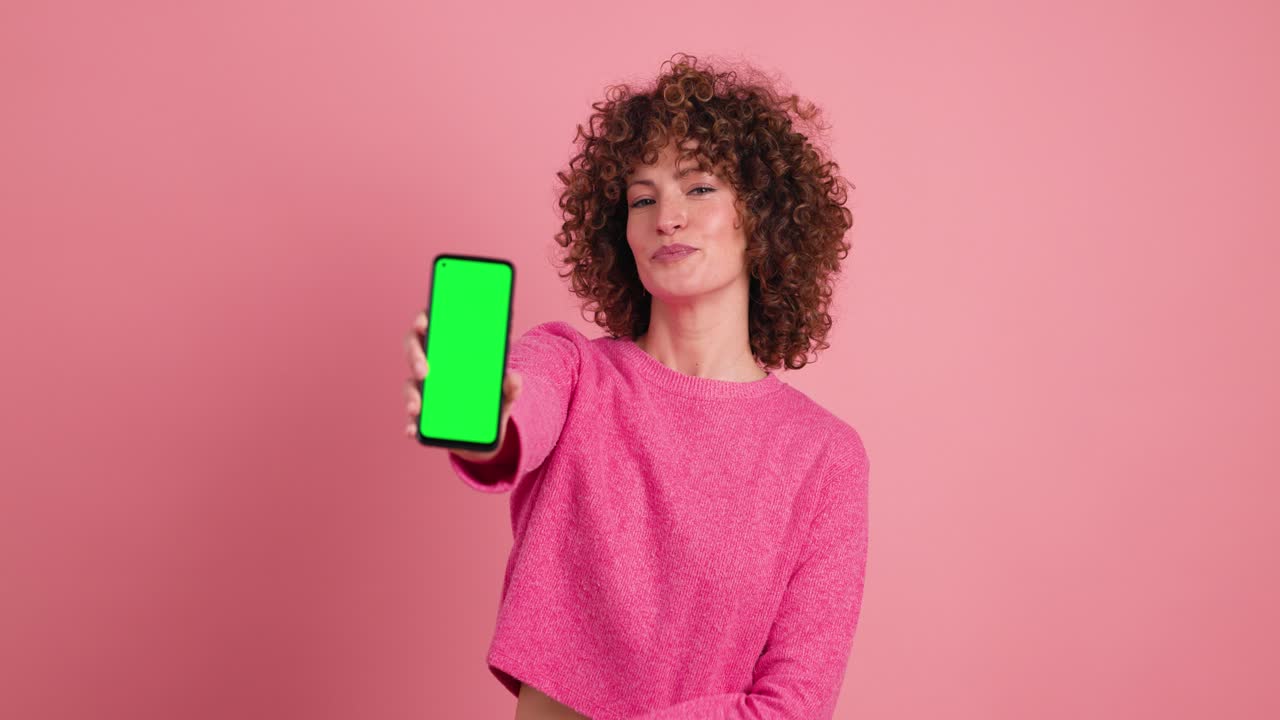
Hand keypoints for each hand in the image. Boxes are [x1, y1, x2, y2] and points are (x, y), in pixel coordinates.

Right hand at [403, 309, 521, 463]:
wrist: (488, 431)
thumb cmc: (493, 398)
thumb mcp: (506, 392)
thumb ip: (511, 385)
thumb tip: (513, 378)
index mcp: (451, 348)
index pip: (432, 324)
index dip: (424, 320)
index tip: (423, 323)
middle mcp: (433, 364)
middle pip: (414, 350)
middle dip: (415, 357)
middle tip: (423, 370)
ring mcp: (425, 389)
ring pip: (410, 385)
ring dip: (411, 395)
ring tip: (416, 408)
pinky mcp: (424, 415)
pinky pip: (413, 418)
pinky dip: (411, 424)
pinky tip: (412, 430)